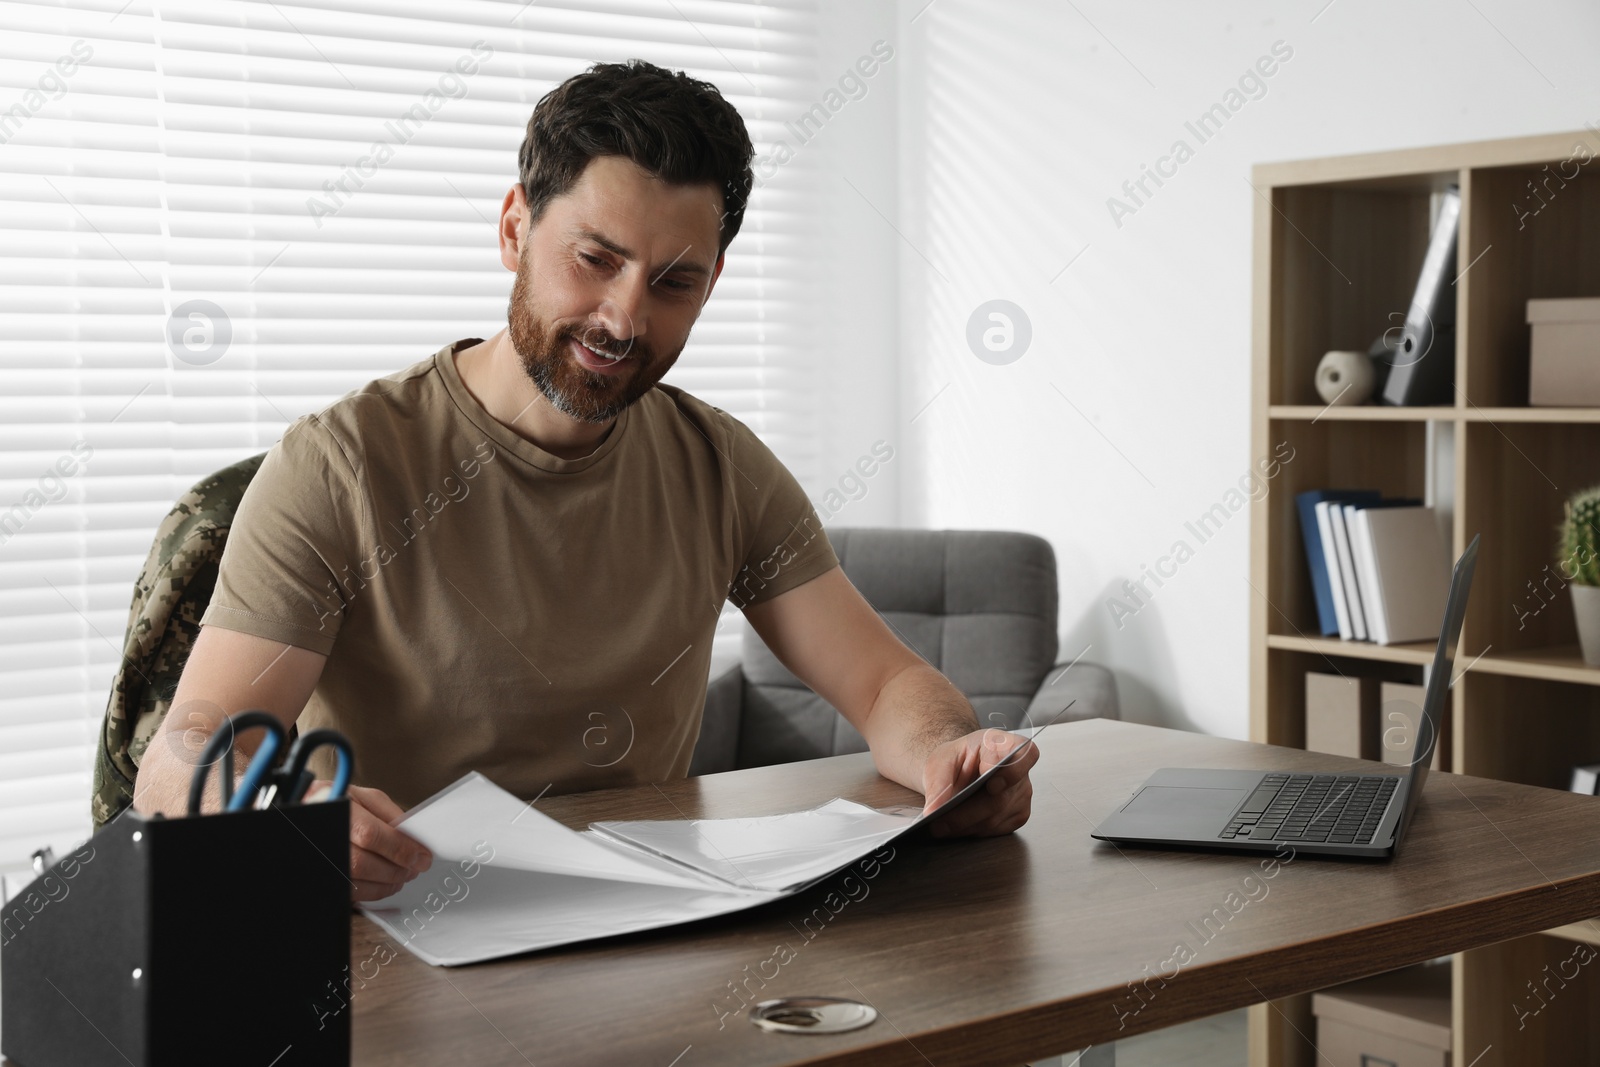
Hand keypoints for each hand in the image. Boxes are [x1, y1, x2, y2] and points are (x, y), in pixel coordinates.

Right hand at [306, 780, 432, 900]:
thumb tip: (414, 838)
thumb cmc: (338, 801)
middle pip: (362, 863)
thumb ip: (390, 815)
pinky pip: (350, 892)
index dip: (400, 848)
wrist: (310, 811)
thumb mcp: (365, 797)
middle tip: (415, 866)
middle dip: (396, 868)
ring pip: (355, 881)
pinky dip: (373, 890)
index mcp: (335, 808)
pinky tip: (385, 882)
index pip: (370, 835)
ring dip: (387, 882)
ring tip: (403, 874)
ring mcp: (320, 858)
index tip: (421, 855)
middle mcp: (324, 834)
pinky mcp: (323, 877)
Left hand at [920, 728, 1038, 837]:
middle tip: (941, 820)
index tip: (992, 785)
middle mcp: (1020, 768)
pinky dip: (973, 830)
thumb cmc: (957, 759)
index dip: (1011, 772)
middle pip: (1000, 798)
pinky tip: (958, 825)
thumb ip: (937, 783)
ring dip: (966, 825)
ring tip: (942, 824)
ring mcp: (1022, 793)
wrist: (960, 767)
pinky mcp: (1019, 814)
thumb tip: (934, 809)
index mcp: (1005, 744)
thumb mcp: (940, 761)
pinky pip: (995, 829)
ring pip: (995, 818)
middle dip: (966, 813)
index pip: (1023, 756)